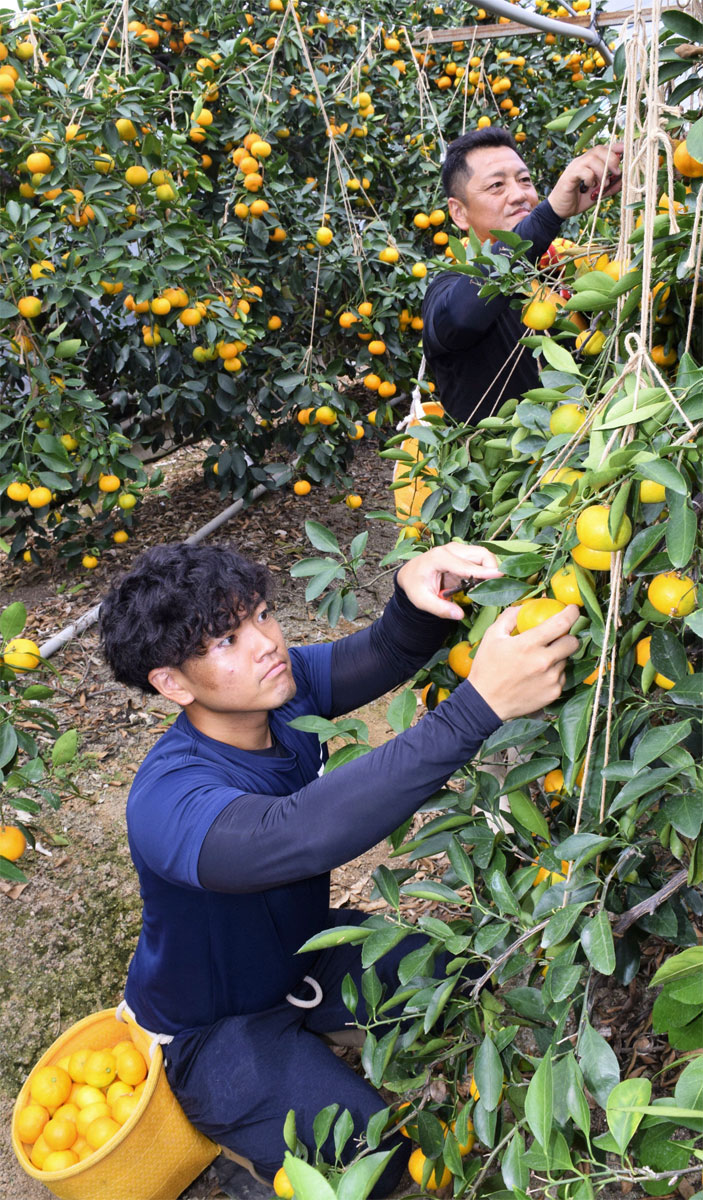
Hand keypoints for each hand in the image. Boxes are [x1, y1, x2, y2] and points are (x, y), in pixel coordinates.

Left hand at [396, 543, 502, 619]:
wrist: (409, 574)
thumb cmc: (414, 585)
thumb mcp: (422, 600)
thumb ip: (440, 608)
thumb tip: (459, 615)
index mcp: (439, 558)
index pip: (467, 565)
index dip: (485, 571)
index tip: (500, 575)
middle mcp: (451, 549)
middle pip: (481, 554)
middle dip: (491, 569)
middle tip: (489, 588)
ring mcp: (458, 550)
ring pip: (484, 555)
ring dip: (489, 569)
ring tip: (480, 587)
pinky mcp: (463, 554)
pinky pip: (481, 559)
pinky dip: (485, 570)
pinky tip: (476, 583)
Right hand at [470, 605, 579, 719]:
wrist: (485, 703)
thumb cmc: (486, 667)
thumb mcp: (492, 636)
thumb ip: (510, 616)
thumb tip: (525, 607)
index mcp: (529, 644)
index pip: (562, 623)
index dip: (571, 613)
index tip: (572, 609)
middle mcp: (544, 661)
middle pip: (573, 642)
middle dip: (568, 636)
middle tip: (557, 637)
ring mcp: (551, 679)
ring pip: (566, 660)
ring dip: (558, 656)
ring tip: (538, 661)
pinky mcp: (554, 693)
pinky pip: (561, 676)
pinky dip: (553, 673)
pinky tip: (537, 676)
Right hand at [548, 142, 623, 218]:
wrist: (560, 210)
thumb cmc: (579, 200)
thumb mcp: (600, 194)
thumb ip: (611, 186)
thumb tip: (625, 180)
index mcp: (591, 162)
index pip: (605, 148)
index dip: (617, 147)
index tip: (627, 151)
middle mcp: (583, 161)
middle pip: (599, 149)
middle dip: (612, 160)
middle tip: (616, 173)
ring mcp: (575, 166)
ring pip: (592, 158)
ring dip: (602, 171)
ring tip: (602, 185)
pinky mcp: (570, 175)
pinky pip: (583, 170)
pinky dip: (590, 178)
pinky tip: (588, 187)